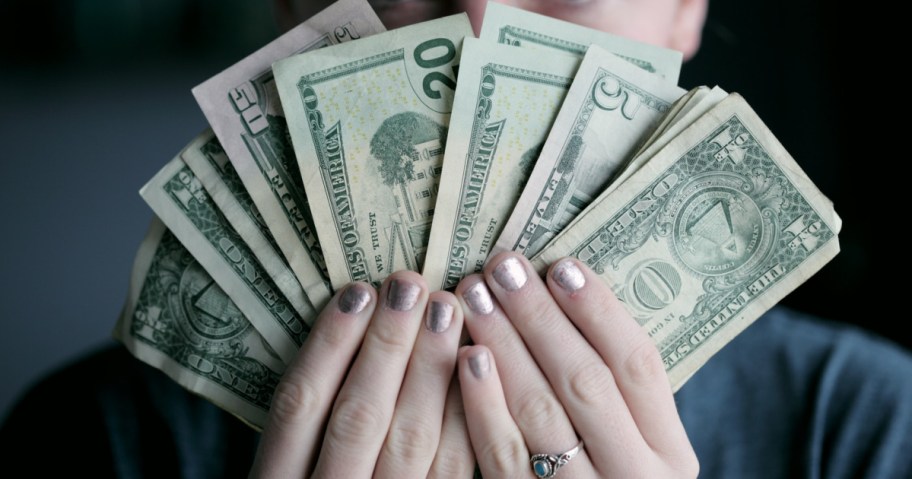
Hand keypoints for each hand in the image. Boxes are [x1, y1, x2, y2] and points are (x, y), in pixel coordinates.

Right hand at [249, 271, 473, 477]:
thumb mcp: (289, 468)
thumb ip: (308, 417)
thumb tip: (354, 317)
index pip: (299, 405)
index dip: (329, 345)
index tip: (358, 291)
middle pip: (358, 415)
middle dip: (387, 345)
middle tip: (411, 284)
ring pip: (409, 440)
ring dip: (430, 370)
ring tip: (446, 310)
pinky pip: (452, 469)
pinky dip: (462, 415)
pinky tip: (472, 366)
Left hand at [455, 253, 698, 477]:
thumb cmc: (607, 475)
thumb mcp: (634, 441)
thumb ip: (614, 391)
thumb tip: (564, 293)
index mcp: (669, 451)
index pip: (639, 365)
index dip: (599, 311)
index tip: (561, 264)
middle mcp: (635, 476)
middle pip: (586, 381)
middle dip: (540, 318)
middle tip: (503, 268)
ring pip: (541, 412)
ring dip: (505, 345)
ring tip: (475, 296)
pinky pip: (502, 454)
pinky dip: (482, 402)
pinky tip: (466, 357)